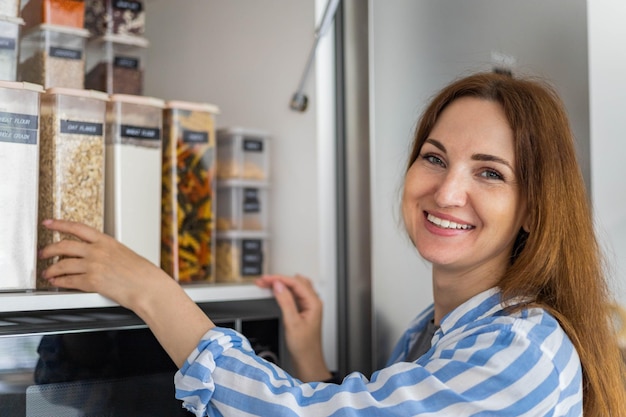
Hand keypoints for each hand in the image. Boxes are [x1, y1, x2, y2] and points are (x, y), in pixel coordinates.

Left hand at [39, 219, 213, 367]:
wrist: (149, 287)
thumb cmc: (142, 273)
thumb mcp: (125, 254)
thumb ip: (107, 252)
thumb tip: (95, 255)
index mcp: (106, 241)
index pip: (77, 228)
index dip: (59, 224)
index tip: (49, 223)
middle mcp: (97, 251)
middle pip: (64, 246)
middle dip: (49, 249)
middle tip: (43, 253)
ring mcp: (94, 266)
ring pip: (63, 265)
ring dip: (51, 270)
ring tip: (47, 273)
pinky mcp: (92, 281)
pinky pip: (69, 281)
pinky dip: (60, 282)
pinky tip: (57, 283)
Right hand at [256, 274, 331, 381]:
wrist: (307, 361)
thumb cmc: (304, 347)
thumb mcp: (292, 322)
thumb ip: (285, 302)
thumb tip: (279, 286)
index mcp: (314, 303)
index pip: (296, 283)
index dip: (280, 278)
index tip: (266, 279)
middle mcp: (313, 302)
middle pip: (295, 282)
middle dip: (279, 279)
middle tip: (263, 281)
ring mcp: (309, 306)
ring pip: (295, 287)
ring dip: (281, 283)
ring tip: (267, 284)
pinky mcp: (303, 311)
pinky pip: (294, 295)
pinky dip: (283, 291)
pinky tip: (276, 291)